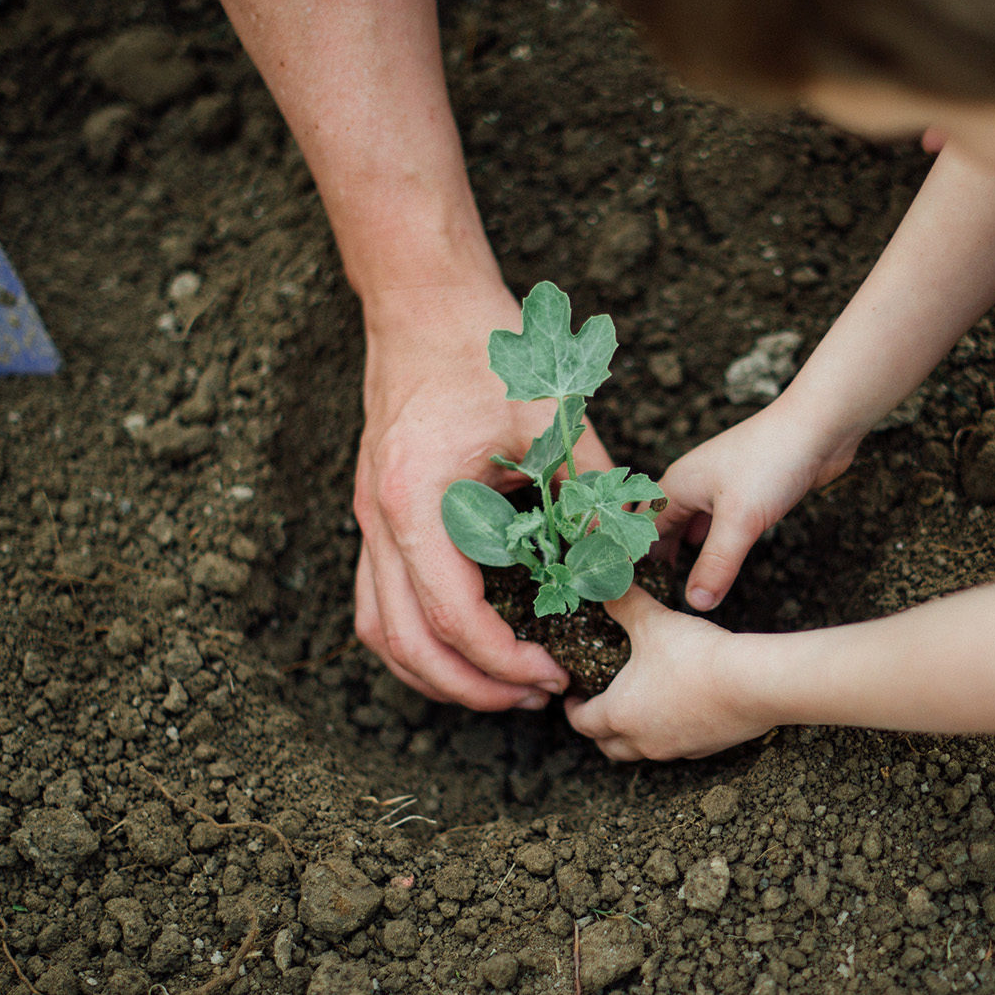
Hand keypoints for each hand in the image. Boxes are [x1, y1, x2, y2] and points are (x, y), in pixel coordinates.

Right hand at [352, 284, 613, 709]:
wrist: (424, 298)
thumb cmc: (487, 348)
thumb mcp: (554, 421)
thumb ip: (587, 495)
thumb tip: (625, 564)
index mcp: (417, 500)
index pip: (451, 615)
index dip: (503, 660)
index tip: (553, 674)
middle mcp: (379, 517)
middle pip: (405, 641)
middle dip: (470, 686)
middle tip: (535, 696)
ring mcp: (369, 516)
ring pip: (380, 630)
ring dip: (435, 672)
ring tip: (501, 685)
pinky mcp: (376, 511)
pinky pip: (378, 599)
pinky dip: (416, 638)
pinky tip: (468, 643)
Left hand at [565, 587, 772, 759]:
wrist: (751, 683)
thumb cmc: (694, 655)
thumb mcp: (651, 621)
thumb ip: (624, 604)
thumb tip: (604, 587)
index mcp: (619, 714)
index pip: (583, 723)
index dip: (573, 710)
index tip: (574, 697)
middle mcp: (643, 740)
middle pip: (609, 747)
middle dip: (599, 730)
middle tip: (599, 707)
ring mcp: (676, 749)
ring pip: (643, 751)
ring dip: (634, 735)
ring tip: (638, 709)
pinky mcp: (705, 749)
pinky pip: (677, 747)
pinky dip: (669, 734)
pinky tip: (679, 712)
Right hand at [652, 400, 856, 610]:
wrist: (817, 427)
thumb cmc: (772, 461)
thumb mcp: (740, 521)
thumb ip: (716, 564)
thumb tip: (695, 603)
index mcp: (678, 485)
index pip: (643, 528)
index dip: (634, 558)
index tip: (627, 588)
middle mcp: (693, 483)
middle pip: (662, 524)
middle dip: (656, 554)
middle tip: (651, 590)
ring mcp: (719, 484)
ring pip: (690, 521)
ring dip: (682, 547)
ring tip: (673, 576)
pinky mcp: (745, 489)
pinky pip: (717, 520)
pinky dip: (709, 540)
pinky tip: (714, 553)